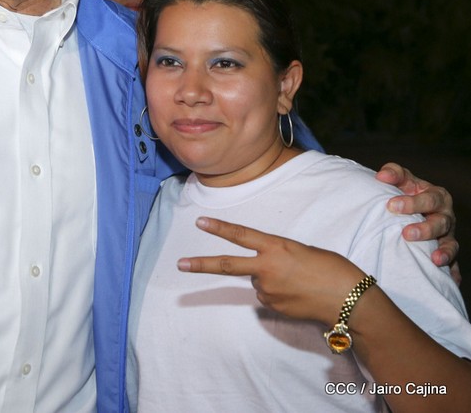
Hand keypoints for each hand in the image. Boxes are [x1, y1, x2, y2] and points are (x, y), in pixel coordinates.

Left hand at [177, 217, 365, 323]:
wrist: (350, 301)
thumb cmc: (333, 269)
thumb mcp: (303, 251)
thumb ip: (278, 255)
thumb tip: (264, 268)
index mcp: (276, 247)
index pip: (241, 235)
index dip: (219, 228)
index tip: (200, 222)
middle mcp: (266, 269)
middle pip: (227, 265)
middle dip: (201, 264)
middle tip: (180, 264)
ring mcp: (268, 291)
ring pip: (258, 281)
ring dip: (270, 279)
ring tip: (298, 281)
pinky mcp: (273, 308)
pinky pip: (268, 297)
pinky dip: (278, 294)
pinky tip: (297, 294)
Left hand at [377, 163, 459, 281]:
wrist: (412, 209)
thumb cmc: (405, 192)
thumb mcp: (402, 179)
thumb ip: (393, 173)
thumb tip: (381, 176)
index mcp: (437, 196)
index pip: (428, 199)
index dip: (412, 202)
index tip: (391, 205)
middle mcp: (445, 216)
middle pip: (440, 223)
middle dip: (425, 229)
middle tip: (406, 234)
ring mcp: (448, 236)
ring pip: (450, 245)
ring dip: (444, 253)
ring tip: (434, 260)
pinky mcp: (448, 254)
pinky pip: (454, 266)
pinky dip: (452, 273)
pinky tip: (450, 282)